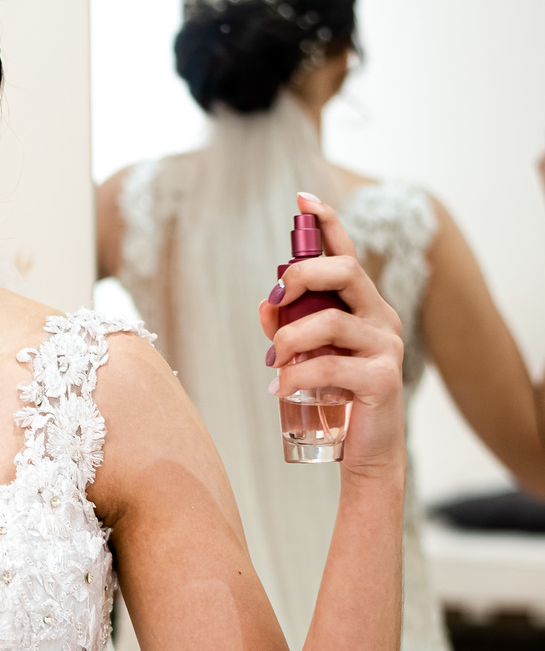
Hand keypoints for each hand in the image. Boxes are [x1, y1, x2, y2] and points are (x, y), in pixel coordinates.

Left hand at [260, 193, 405, 477]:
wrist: (365, 451)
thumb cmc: (335, 397)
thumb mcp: (307, 356)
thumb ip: (288, 327)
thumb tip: (265, 304)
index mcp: (363, 306)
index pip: (347, 254)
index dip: (328, 224)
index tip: (303, 199)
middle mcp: (380, 318)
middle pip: (345, 272)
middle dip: (301, 276)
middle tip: (274, 300)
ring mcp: (386, 347)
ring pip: (331, 322)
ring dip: (290, 339)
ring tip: (273, 363)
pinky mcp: (382, 379)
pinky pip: (331, 366)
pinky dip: (297, 376)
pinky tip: (279, 389)